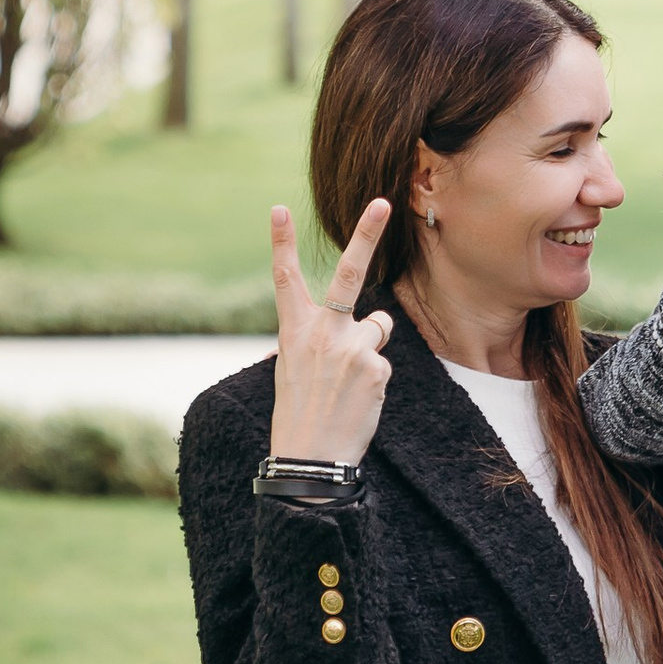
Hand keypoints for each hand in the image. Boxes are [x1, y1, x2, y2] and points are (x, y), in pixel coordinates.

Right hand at [269, 199, 392, 465]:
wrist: (311, 460)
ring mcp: (352, 348)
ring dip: (371, 344)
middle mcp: (323, 333)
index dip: (282, 242)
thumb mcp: (293, 368)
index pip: (285, 278)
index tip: (278, 208)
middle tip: (383, 203)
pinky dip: (375, 377)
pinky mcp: (376, 367)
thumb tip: (352, 324)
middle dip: (366, 234)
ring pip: (379, 326)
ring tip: (350, 379)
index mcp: (294, 331)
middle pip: (348, 274)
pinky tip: (358, 399)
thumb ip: (317, 338)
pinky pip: (383, 360)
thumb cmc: (299, 414)